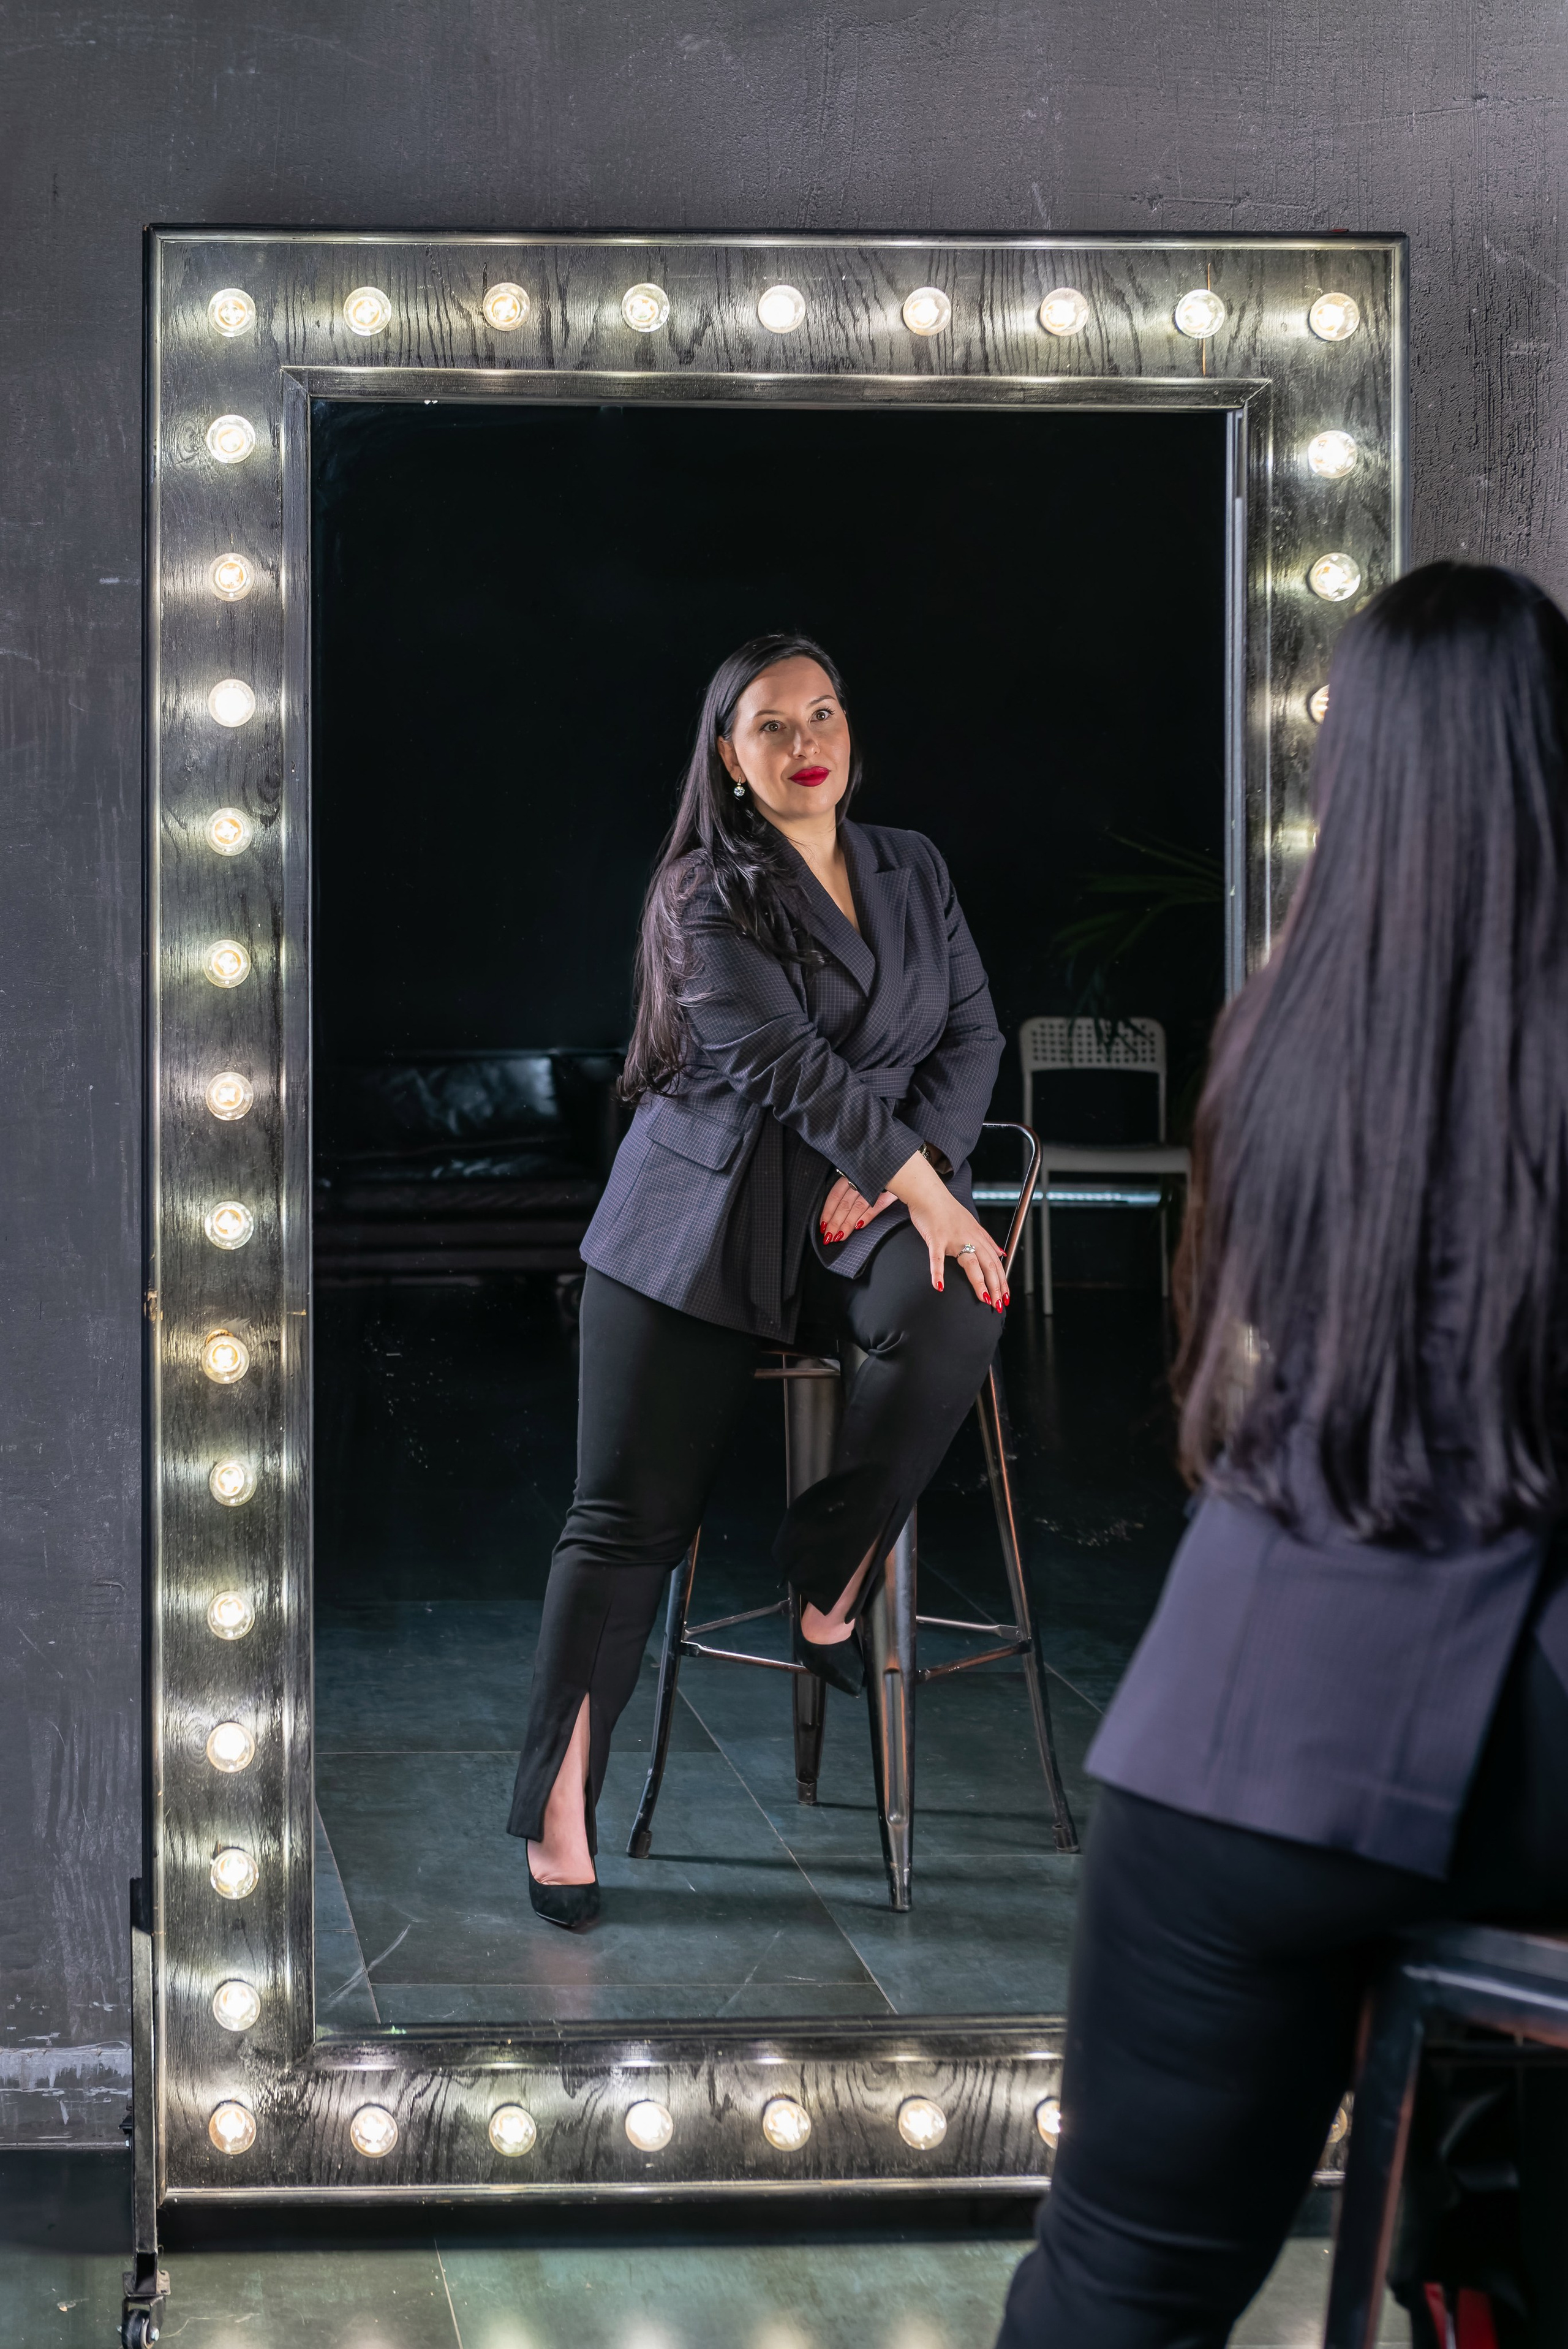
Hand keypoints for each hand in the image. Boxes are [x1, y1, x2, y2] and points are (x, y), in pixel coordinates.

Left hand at [819, 1174, 897, 1243]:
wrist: (900, 1165)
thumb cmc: (877, 1172)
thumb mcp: (860, 1176)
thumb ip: (848, 1191)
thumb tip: (834, 1212)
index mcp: (851, 1174)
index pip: (835, 1195)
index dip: (827, 1211)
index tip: (823, 1225)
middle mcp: (860, 1179)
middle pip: (844, 1204)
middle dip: (835, 1222)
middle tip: (829, 1236)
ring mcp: (875, 1185)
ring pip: (857, 1207)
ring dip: (848, 1223)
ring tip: (841, 1236)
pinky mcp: (890, 1191)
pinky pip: (876, 1206)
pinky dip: (867, 1216)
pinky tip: (859, 1226)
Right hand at [887, 1151, 1008, 1311]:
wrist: (929, 1193)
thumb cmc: (947, 1209)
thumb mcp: (973, 1223)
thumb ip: (987, 1240)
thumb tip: (1002, 1253)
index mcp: (978, 1236)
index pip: (995, 1261)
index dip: (1002, 1280)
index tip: (1005, 1296)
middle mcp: (970, 1238)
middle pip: (988, 1265)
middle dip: (996, 1286)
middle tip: (998, 1304)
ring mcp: (953, 1239)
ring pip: (971, 1263)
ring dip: (979, 1282)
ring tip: (983, 1298)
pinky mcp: (935, 1238)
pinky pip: (937, 1258)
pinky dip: (938, 1272)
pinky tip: (939, 1286)